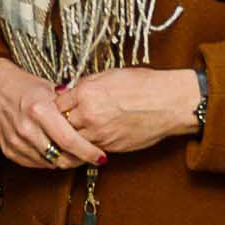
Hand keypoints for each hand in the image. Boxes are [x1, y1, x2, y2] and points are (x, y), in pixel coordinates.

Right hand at [0, 57, 99, 168]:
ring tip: (75, 153)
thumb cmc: (24, 86)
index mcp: (39, 110)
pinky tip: (56, 152)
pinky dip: (49, 161)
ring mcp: (16, 141)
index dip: (88, 152)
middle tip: (90, 156)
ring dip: (65, 161)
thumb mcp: (50, 89)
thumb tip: (94, 119)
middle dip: (80, 160)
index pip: (69, 141)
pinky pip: (35, 164)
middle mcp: (26, 128)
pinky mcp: (9, 150)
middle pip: (61, 157)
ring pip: (50, 164)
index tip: (100, 156)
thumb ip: (70, 106)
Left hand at [58, 67, 198, 155]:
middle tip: (64, 121)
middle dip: (62, 122)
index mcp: (86, 92)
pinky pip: (90, 148)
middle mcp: (88, 114)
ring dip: (73, 137)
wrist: (168, 103)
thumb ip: (87, 85)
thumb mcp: (110, 75)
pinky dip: (88, 145)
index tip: (60, 106)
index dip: (58, 104)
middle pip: (60, 123)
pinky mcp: (109, 147)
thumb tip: (72, 91)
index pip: (57, 102)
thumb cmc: (144, 85)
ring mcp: (98, 133)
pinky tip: (92, 139)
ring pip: (73, 140)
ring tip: (77, 132)